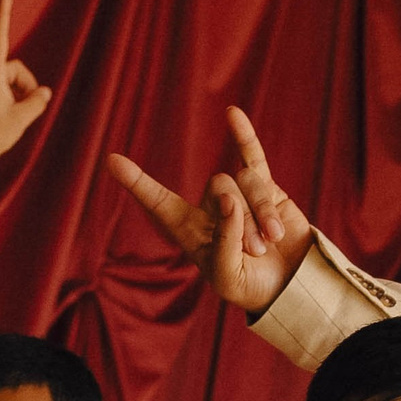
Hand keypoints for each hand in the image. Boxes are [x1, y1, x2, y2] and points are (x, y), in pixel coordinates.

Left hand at [0, 0, 52, 188]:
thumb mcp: (21, 119)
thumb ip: (37, 101)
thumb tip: (44, 92)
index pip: (0, 33)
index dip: (5, 9)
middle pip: (17, 67)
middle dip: (26, 85)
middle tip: (19, 111)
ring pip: (15, 80)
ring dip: (22, 96)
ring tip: (12, 119)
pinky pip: (10, 89)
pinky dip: (16, 101)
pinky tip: (10, 120)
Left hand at [105, 106, 309, 312]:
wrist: (289, 285)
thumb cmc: (251, 287)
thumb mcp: (229, 276)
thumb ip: (226, 240)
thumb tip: (230, 198)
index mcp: (190, 233)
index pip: (160, 205)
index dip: (138, 184)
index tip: (111, 160)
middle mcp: (209, 209)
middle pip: (218, 187)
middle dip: (241, 221)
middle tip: (255, 252)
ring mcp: (237, 195)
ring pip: (244, 181)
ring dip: (260, 214)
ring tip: (271, 243)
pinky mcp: (266, 188)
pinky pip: (252, 155)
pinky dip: (243, 135)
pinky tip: (231, 114)